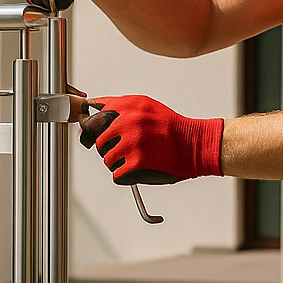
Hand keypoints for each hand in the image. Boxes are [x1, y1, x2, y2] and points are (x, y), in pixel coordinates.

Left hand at [78, 95, 222, 184]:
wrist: (194, 144)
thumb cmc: (171, 127)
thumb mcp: (146, 106)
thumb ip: (120, 106)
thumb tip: (93, 108)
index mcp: (130, 106)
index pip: (94, 117)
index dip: (89, 128)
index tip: (88, 134)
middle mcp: (129, 121)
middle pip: (98, 141)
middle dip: (107, 148)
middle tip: (122, 149)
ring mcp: (133, 142)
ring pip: (106, 159)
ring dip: (116, 163)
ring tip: (133, 159)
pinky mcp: (137, 162)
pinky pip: (117, 175)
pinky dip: (124, 176)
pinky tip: (136, 170)